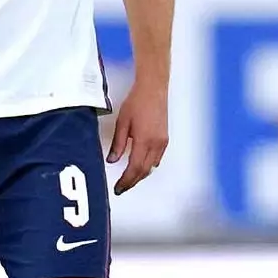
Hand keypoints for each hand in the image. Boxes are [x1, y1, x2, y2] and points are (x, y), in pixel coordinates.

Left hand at [106, 81, 168, 195]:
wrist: (153, 90)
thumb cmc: (137, 102)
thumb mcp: (122, 123)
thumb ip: (118, 143)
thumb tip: (112, 160)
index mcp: (143, 141)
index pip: (134, 168)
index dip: (125, 181)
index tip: (118, 188)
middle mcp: (155, 144)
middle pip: (144, 171)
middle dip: (132, 181)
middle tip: (121, 187)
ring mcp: (162, 142)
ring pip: (151, 167)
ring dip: (140, 175)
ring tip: (129, 179)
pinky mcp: (165, 139)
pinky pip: (157, 159)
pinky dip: (148, 166)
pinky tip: (141, 165)